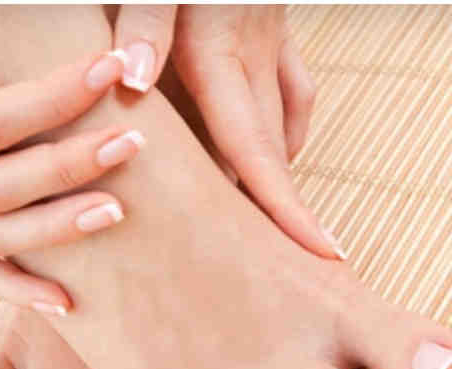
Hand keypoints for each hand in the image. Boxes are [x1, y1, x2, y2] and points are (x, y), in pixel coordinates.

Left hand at [111, 5, 344, 259]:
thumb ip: (146, 23)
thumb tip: (133, 77)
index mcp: (219, 51)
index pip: (252, 149)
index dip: (284, 208)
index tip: (318, 253)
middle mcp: (255, 52)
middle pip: (269, 152)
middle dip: (280, 211)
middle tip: (278, 262)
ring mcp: (272, 40)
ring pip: (281, 127)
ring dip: (274, 176)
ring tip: (265, 225)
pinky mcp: (275, 27)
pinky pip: (295, 89)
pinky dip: (287, 130)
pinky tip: (278, 150)